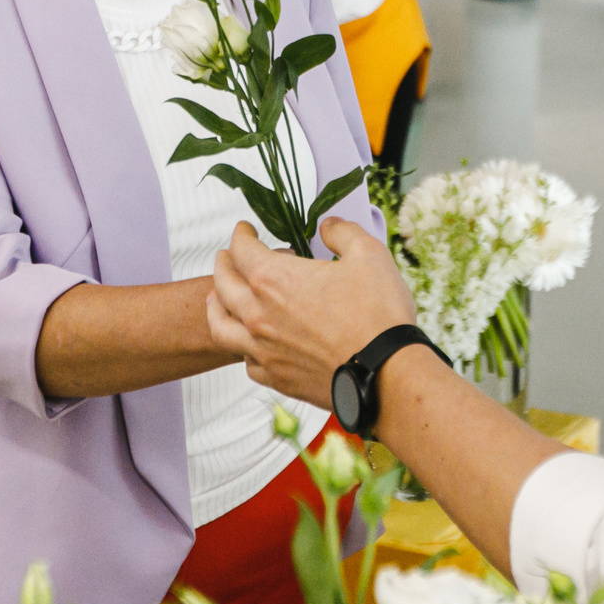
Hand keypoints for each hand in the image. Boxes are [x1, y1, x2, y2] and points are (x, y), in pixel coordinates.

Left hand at [210, 218, 416, 405]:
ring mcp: (264, 350)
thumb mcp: (368, 254)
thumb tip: (329, 226)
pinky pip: (246, 361)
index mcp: (274, 279)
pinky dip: (243, 347)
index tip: (245, 230)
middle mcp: (259, 314)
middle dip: (223, 264)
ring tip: (216, 298)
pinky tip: (251, 342)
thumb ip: (342, 233)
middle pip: (224, 284)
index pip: (242, 250)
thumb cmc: (378, 314)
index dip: (240, 235)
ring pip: (221, 326)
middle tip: (227, 256)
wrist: (387, 374)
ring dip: (216, 306)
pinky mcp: (277, 377)